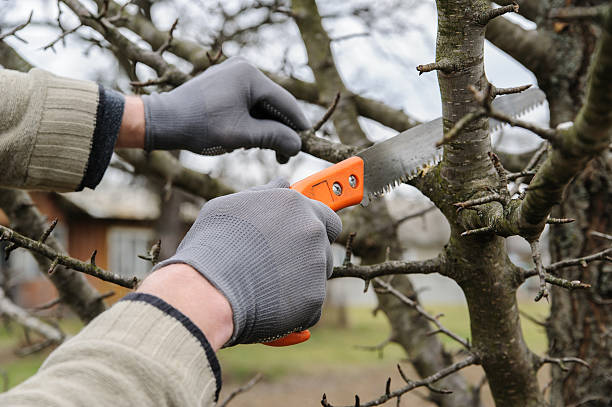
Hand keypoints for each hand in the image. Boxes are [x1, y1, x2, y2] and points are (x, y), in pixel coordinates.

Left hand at [141, 57, 309, 162]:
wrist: (163, 121)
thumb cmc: (199, 126)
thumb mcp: (242, 135)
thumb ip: (274, 138)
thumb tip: (298, 144)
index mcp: (249, 74)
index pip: (285, 102)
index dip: (298, 125)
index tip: (307, 144)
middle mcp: (243, 68)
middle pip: (274, 103)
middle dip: (278, 130)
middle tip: (281, 156)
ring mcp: (232, 73)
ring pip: (261, 104)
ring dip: (264, 127)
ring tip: (259, 148)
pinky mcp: (223, 83)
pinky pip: (247, 102)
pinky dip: (251, 120)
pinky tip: (247, 138)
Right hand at [152, 179, 341, 345]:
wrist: (208, 289)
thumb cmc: (211, 246)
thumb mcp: (230, 206)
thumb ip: (263, 194)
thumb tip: (282, 184)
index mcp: (293, 204)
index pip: (324, 212)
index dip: (312, 224)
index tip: (303, 234)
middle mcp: (311, 230)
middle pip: (324, 243)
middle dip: (309, 252)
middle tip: (281, 263)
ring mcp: (316, 263)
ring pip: (317, 273)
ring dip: (300, 279)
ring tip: (265, 284)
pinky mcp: (314, 297)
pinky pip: (310, 303)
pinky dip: (295, 307)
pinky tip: (268, 305)